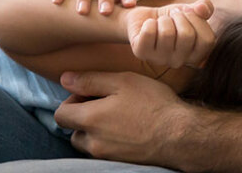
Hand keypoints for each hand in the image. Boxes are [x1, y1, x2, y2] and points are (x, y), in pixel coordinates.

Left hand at [55, 71, 196, 163]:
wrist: (180, 135)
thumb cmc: (153, 104)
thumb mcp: (123, 82)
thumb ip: (91, 80)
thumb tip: (65, 79)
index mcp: (90, 120)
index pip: (61, 114)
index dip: (72, 100)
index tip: (91, 93)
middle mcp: (93, 142)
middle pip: (73, 131)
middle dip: (83, 117)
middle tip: (107, 104)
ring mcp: (106, 156)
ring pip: (89, 143)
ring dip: (96, 131)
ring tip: (118, 118)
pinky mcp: (119, 162)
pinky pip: (105, 151)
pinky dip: (110, 140)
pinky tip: (129, 129)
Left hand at [126, 0, 215, 69]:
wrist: (144, 18)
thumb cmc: (171, 18)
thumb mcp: (191, 10)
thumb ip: (204, 8)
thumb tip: (202, 8)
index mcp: (195, 55)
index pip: (207, 41)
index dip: (198, 20)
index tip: (188, 12)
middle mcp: (179, 61)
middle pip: (187, 36)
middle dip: (179, 17)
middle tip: (172, 16)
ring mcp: (159, 60)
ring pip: (167, 33)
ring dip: (164, 20)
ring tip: (161, 22)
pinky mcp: (142, 53)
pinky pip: (149, 32)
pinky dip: (149, 22)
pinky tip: (148, 26)